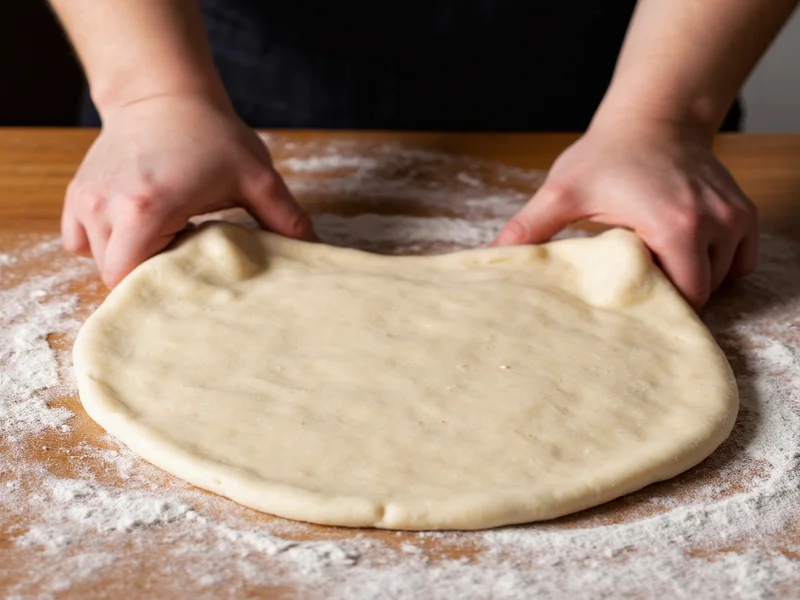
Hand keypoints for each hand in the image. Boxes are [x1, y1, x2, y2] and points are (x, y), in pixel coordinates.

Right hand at [61, 94, 314, 287]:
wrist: (163, 92)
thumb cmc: (211, 134)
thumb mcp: (257, 177)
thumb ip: (287, 218)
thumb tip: (316, 251)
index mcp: (147, 209)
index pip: (132, 280)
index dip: (161, 288)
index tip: (189, 278)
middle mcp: (107, 207)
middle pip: (114, 274)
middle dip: (147, 276)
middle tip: (182, 258)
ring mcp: (87, 200)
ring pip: (97, 258)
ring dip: (129, 257)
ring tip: (165, 237)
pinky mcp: (77, 193)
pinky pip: (79, 240)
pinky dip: (104, 242)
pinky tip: (137, 227)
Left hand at [493, 119, 757, 308]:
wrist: (653, 113)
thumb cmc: (607, 153)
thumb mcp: (561, 191)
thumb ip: (527, 228)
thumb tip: (490, 259)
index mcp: (674, 227)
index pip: (681, 298)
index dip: (654, 308)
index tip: (627, 306)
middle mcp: (713, 224)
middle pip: (701, 293)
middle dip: (670, 298)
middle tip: (635, 290)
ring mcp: (733, 217)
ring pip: (721, 277)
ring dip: (691, 279)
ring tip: (655, 267)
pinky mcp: (742, 211)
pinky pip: (739, 260)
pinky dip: (717, 265)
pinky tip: (685, 255)